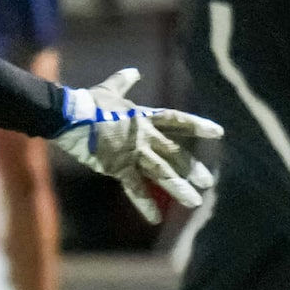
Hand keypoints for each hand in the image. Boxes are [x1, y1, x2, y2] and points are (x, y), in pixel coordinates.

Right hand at [51, 67, 221, 223]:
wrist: (70, 115)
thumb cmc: (88, 102)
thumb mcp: (110, 89)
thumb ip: (124, 82)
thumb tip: (133, 71)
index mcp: (144, 118)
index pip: (176, 120)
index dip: (197, 125)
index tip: (219, 132)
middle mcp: (144, 136)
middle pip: (174, 152)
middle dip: (191, 167)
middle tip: (209, 182)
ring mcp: (133, 152)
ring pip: (161, 172)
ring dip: (178, 187)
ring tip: (195, 202)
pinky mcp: (118, 167)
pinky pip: (135, 188)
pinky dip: (145, 203)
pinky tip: (156, 218)